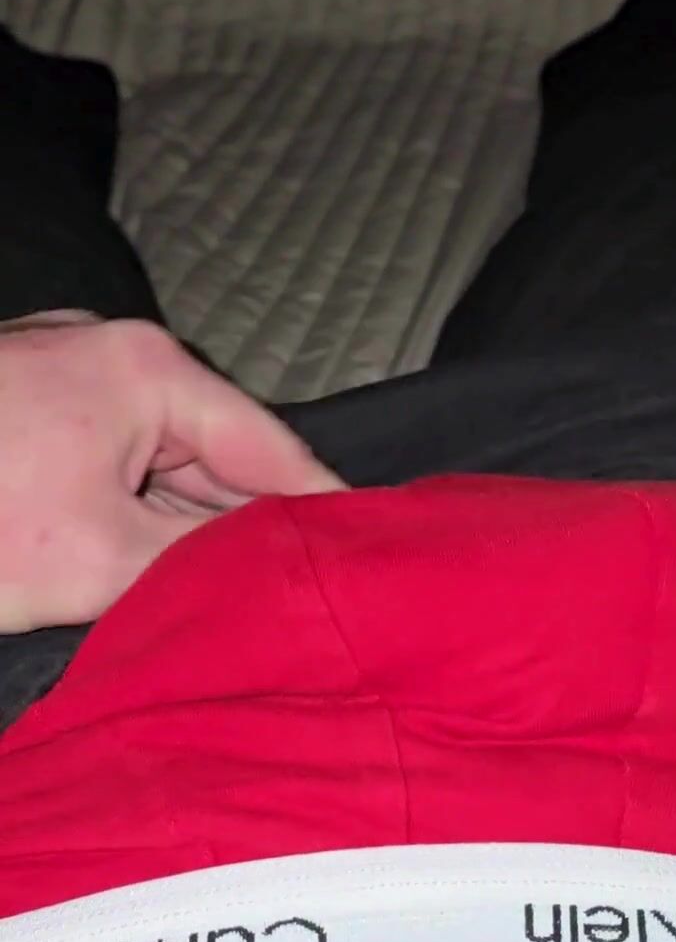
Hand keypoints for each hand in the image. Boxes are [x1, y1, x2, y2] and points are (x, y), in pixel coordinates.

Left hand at [0, 313, 344, 632]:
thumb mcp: (102, 560)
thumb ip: (203, 559)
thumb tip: (274, 568)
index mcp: (150, 368)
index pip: (271, 446)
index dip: (324, 508)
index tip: (375, 558)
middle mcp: (115, 350)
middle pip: (217, 450)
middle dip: (253, 520)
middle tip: (310, 591)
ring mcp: (66, 370)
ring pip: (158, 456)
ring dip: (188, 518)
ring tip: (237, 585)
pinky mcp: (28, 402)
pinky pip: (109, 455)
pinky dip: (133, 504)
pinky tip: (153, 558)